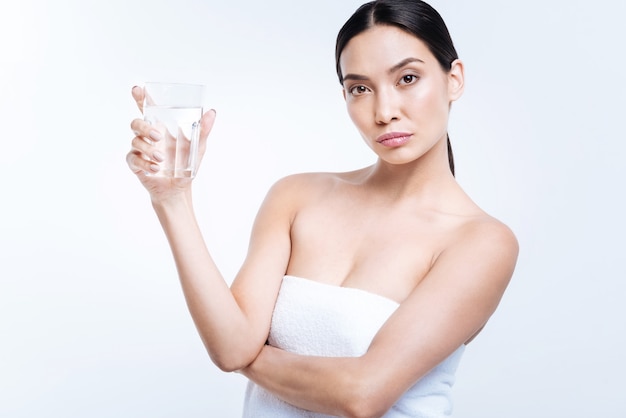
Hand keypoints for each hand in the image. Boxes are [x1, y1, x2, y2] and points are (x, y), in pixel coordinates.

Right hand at [126, 86, 216, 201]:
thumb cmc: (187, 165)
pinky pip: (133, 158)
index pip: (147, 109)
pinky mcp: (136, 163)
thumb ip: (203, 130)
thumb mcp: (198, 147)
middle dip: (144, 127)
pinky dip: (144, 163)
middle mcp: (148, 136)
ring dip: (149, 149)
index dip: (140, 98)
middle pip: (136, 123)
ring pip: (136, 141)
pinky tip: (155, 168)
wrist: (179, 189)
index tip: (137, 89)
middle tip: (158, 136)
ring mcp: (140, 149)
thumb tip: (212, 112)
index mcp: (160, 127)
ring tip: (162, 159)